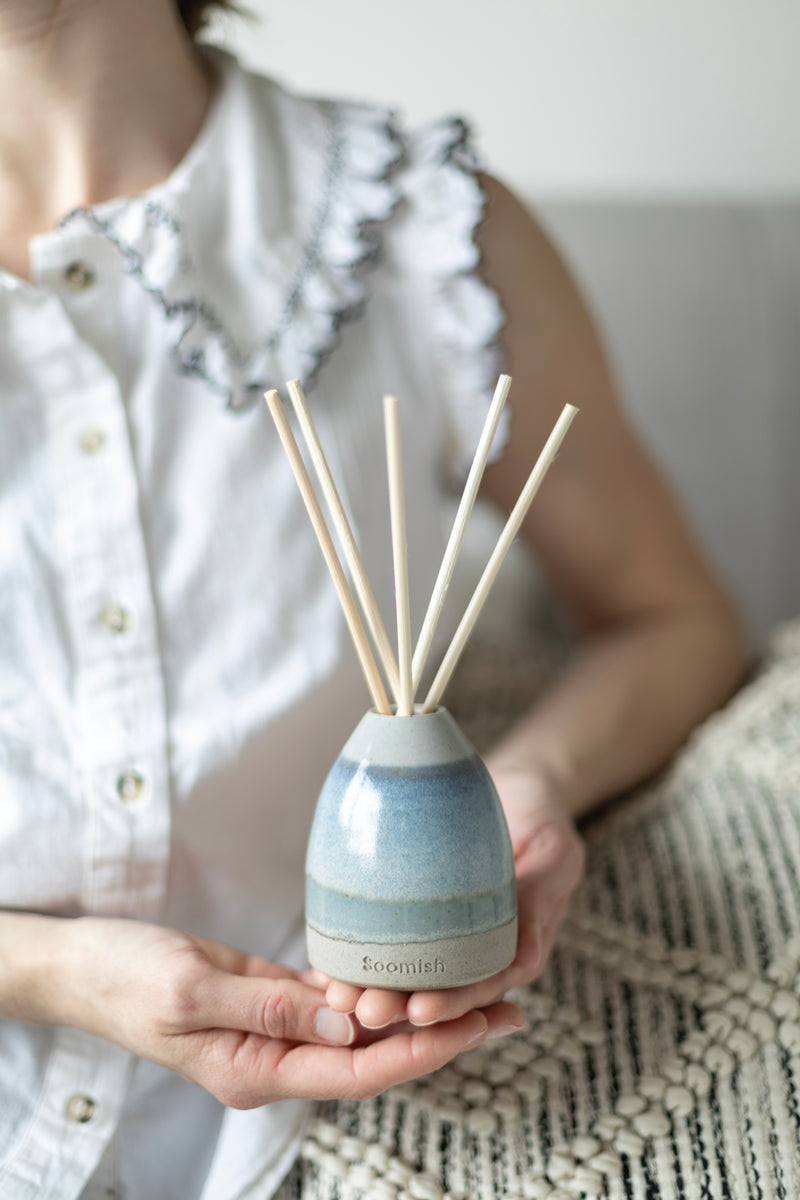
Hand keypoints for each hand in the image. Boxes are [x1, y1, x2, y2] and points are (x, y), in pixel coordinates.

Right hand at [48, 917, 518, 1106]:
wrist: (89, 966)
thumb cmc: (128, 981)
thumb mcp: (191, 991)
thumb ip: (268, 1011)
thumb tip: (343, 1025)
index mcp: (256, 1072)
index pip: (357, 1073)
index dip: (420, 1051)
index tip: (475, 1028)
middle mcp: (276, 1060)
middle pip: (374, 1056)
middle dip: (441, 1033)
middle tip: (507, 1006)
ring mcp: (276, 1032)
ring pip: (363, 1030)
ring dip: (418, 1010)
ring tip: (479, 987)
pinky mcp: (273, 1001)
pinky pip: (335, 1002)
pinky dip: (377, 989)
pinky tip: (414, 972)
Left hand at [325, 765, 583, 1029]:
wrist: (515, 789)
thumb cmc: (541, 816)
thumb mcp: (554, 849)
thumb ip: (542, 894)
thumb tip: (526, 955)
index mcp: (516, 949)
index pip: (483, 987)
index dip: (453, 1005)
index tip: (419, 1013)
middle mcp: (478, 953)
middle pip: (439, 991)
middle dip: (402, 1006)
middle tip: (365, 1010)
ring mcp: (447, 937)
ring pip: (409, 974)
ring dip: (374, 987)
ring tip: (338, 995)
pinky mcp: (418, 914)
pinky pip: (389, 939)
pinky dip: (361, 953)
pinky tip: (327, 964)